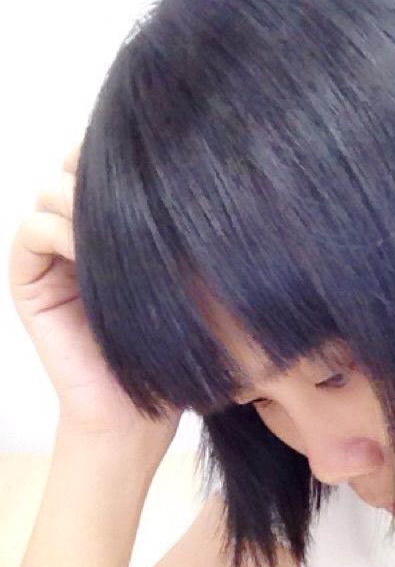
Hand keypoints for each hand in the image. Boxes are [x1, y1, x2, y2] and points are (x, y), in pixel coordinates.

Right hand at [8, 142, 180, 457]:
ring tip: (126, 230)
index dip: (124, 157)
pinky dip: (64, 230)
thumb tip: (194, 170)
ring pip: (52, 189)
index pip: (103, 164)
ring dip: (86, 200)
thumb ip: (174, 228)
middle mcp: (77, 233)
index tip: (163, 170)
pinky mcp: (28, 281)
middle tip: (142, 196)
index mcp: (112, 228)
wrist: (139, 408)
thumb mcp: (185, 277)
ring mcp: (49, 255)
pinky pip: (32, 229)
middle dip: (102, 173)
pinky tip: (101, 254)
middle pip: (73, 165)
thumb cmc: (173, 344)